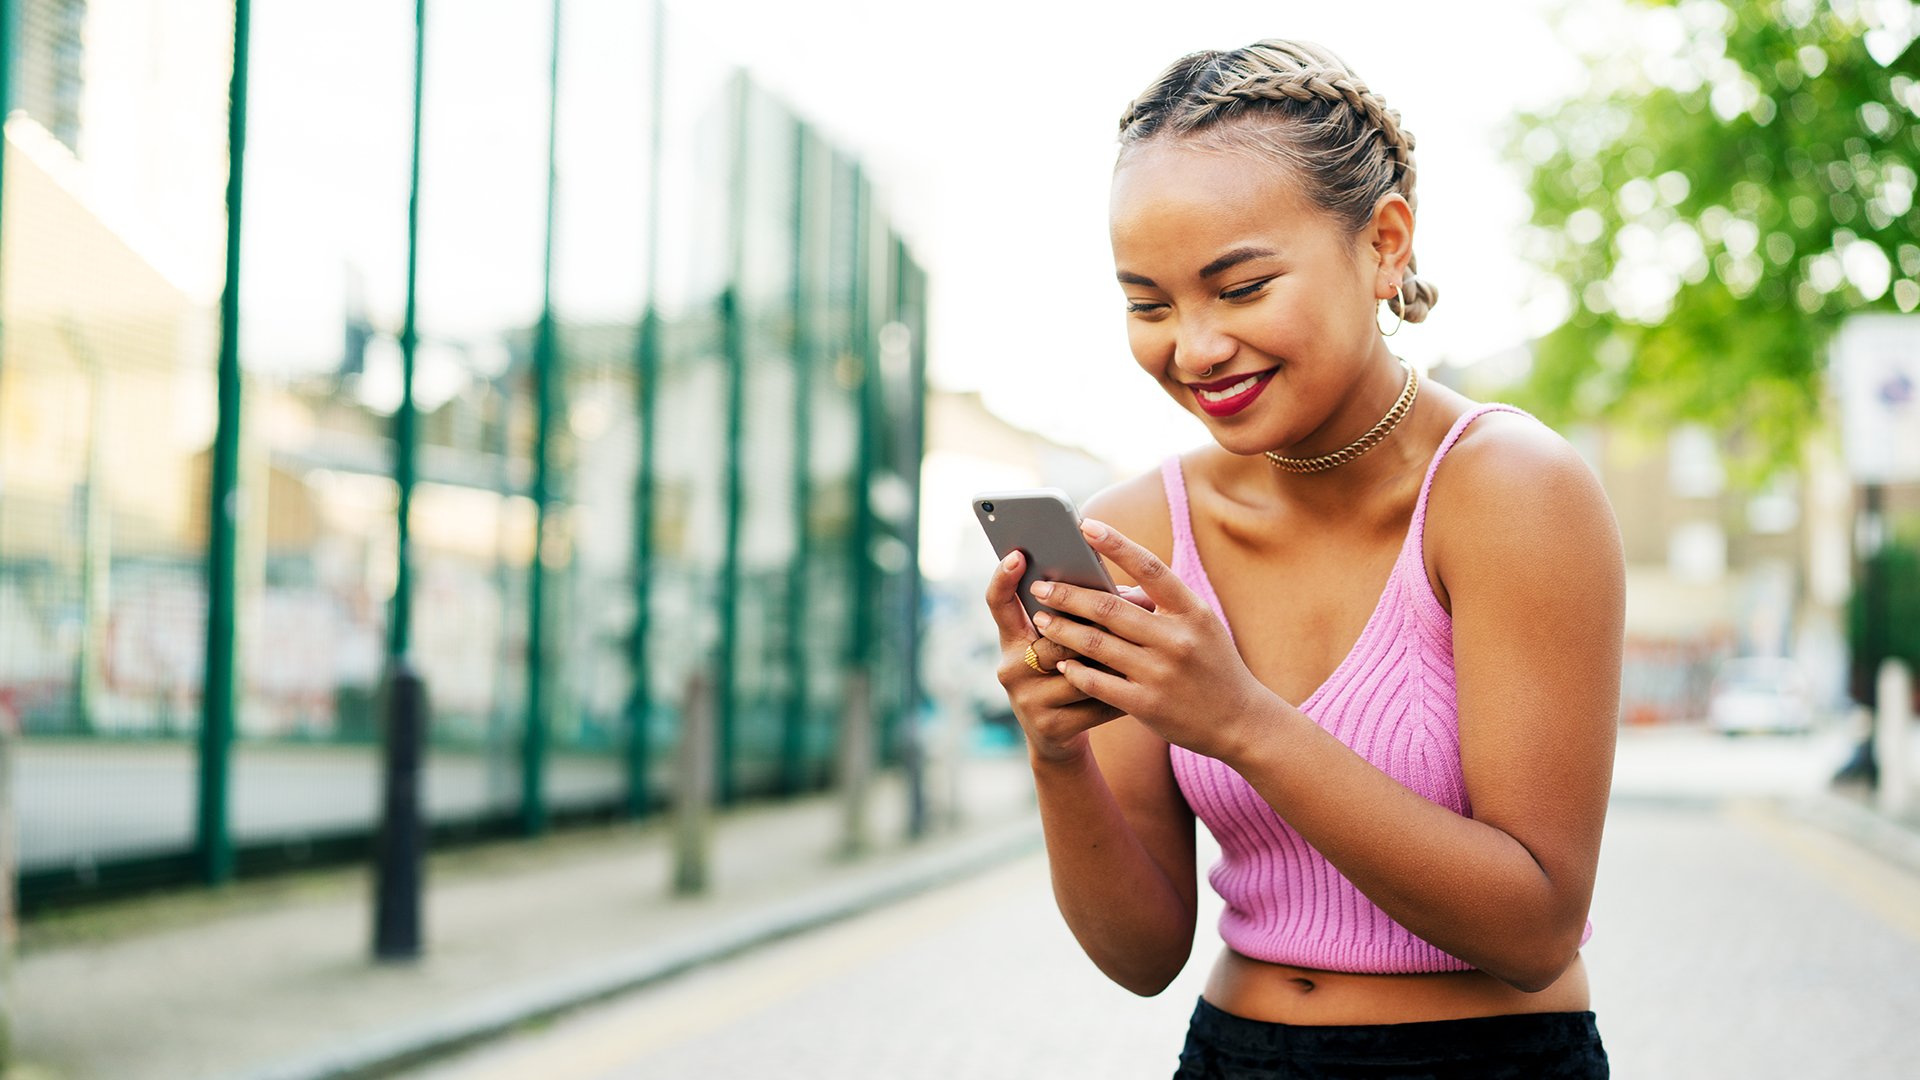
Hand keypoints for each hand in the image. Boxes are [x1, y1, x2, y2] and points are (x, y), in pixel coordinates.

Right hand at [984, 550, 1124, 764]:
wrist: (1058, 741)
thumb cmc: (1071, 676)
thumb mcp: (1063, 646)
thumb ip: (1081, 617)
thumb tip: (1126, 594)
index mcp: (1012, 640)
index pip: (998, 603)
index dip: (1002, 578)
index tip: (1018, 554)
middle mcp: (1010, 668)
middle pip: (1054, 634)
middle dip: (1092, 626)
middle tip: (1123, 616)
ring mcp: (1027, 700)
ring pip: (1079, 668)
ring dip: (1113, 658)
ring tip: (1141, 648)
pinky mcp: (1049, 727)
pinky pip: (1095, 701)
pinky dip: (1122, 691)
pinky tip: (1142, 685)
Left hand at [1028, 519, 1276, 761]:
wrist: (1242, 721)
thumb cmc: (1214, 665)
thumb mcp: (1200, 626)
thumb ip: (1162, 605)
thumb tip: (1111, 585)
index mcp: (1192, 611)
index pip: (1150, 568)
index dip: (1116, 544)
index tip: (1085, 526)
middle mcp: (1177, 639)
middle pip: (1109, 608)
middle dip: (1068, 595)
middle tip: (1040, 586)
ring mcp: (1161, 673)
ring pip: (1097, 644)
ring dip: (1062, 630)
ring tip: (1041, 620)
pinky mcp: (1147, 705)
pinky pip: (1099, 683)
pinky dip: (1075, 670)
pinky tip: (1061, 662)